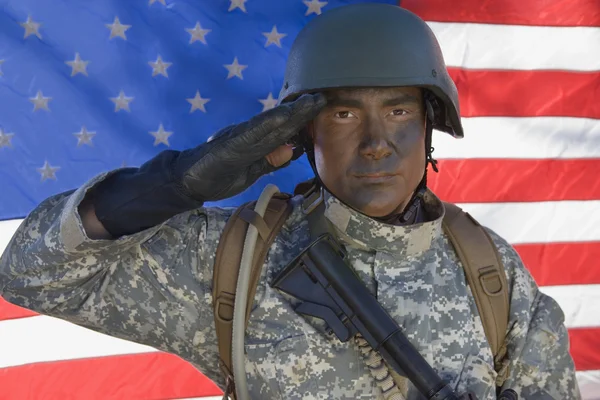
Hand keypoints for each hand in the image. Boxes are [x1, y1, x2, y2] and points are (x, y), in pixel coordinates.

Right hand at [172, 93, 325, 201]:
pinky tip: (283, 117)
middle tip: (322, 97)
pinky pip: (252, 133)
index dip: (302, 118)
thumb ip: (270, 161)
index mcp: (253, 141)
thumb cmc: (217, 176)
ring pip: (269, 124)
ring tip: (309, 102)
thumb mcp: (251, 171)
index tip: (320, 107)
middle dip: (302, 111)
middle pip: (280, 122)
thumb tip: (292, 150)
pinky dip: (268, 124)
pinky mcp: (229, 145)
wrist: (185, 180)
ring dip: (291, 113)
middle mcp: (247, 133)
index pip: (282, 129)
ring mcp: (238, 137)